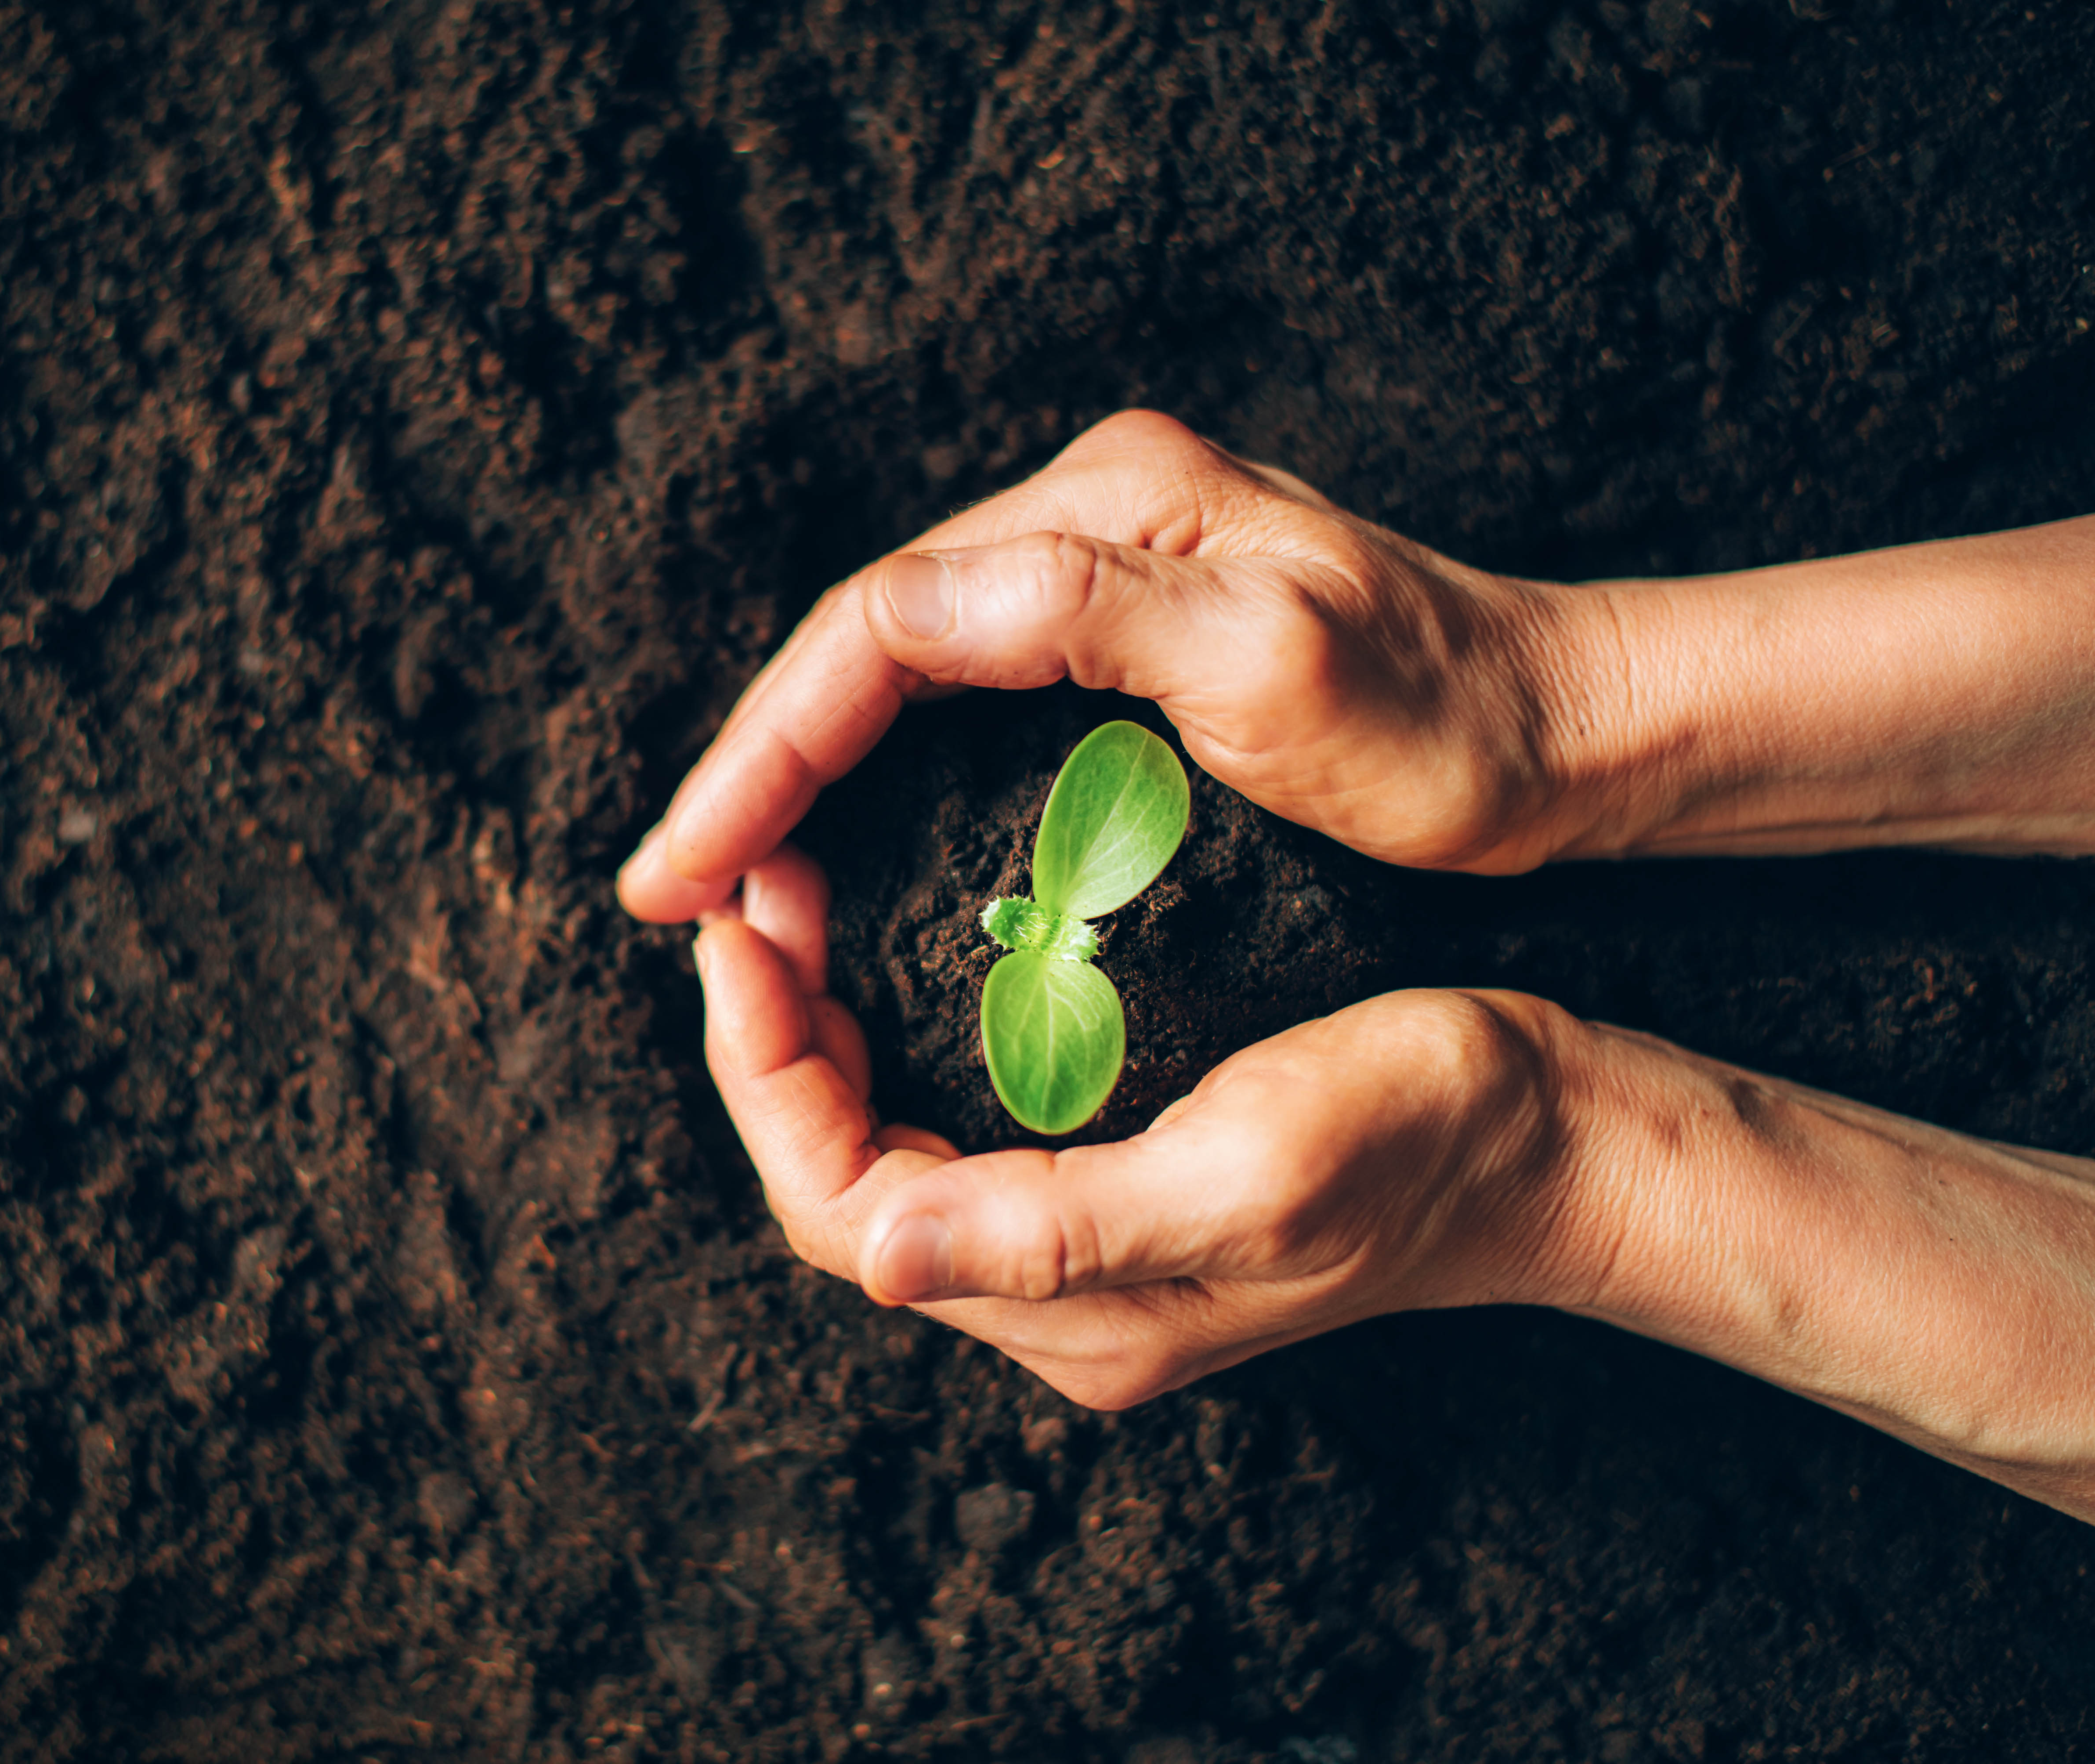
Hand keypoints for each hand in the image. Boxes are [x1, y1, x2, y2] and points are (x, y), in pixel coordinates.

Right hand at [622, 409, 1630, 924]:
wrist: (1566, 731)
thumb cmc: (1447, 722)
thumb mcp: (1276, 661)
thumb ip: (1087, 613)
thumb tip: (899, 606)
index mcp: (1102, 510)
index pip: (874, 622)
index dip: (762, 745)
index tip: (686, 867)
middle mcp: (1085, 519)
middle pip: (864, 641)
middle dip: (755, 766)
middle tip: (669, 889)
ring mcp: (1105, 574)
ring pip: (896, 671)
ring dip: (800, 774)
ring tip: (724, 880)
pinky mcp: (1125, 636)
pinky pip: (953, 700)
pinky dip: (877, 773)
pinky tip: (838, 841)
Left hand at [697, 849, 2094, 1522]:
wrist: (1545, 1136)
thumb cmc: (1421, 1134)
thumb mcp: (1250, 1172)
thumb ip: (1061, 1230)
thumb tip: (883, 1252)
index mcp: (1075, 1314)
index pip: (842, 1204)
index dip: (766, 1069)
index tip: (739, 931)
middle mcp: (1060, 1303)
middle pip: (844, 1180)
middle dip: (773, 1043)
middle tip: (752, 898)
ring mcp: (1085, 1254)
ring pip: (886, 1150)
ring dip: (822, 1036)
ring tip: (797, 909)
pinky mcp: (1115, 1191)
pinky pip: (952, 1126)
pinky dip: (897, 1041)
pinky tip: (890, 958)